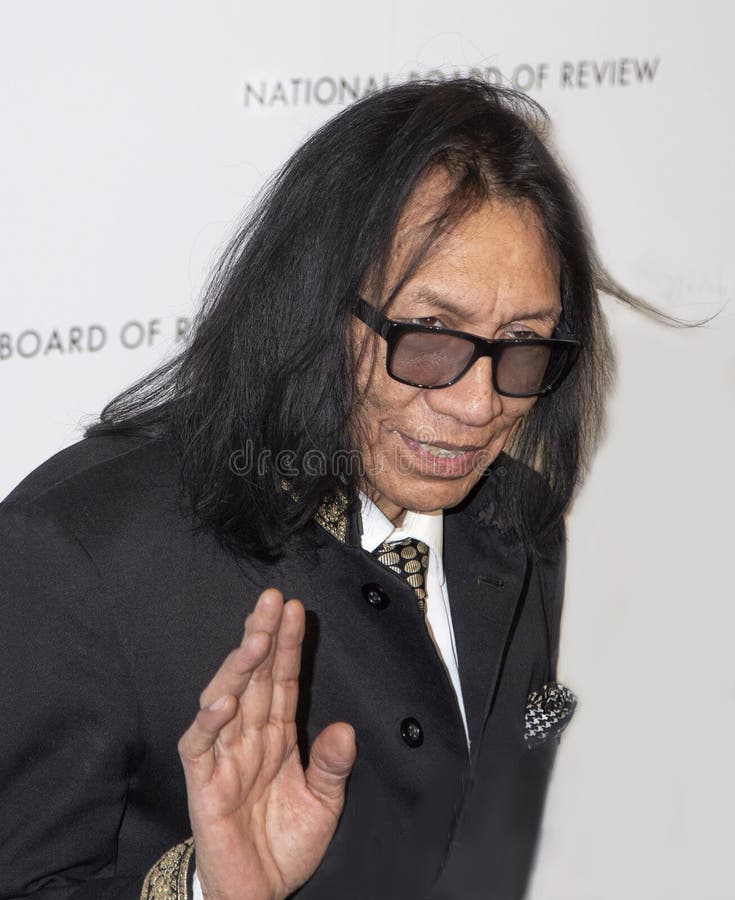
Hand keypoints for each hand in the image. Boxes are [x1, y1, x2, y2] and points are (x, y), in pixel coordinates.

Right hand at [178, 588, 356, 899]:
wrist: (258, 894)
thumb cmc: (284, 845)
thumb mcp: (323, 804)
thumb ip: (331, 766)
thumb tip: (344, 727)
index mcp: (278, 735)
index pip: (282, 680)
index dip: (288, 645)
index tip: (296, 609)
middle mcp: (250, 737)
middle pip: (254, 677)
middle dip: (262, 636)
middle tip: (271, 600)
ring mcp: (224, 756)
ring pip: (226, 699)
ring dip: (239, 668)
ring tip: (256, 639)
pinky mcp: (202, 782)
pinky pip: (200, 745)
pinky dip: (210, 721)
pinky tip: (225, 698)